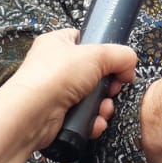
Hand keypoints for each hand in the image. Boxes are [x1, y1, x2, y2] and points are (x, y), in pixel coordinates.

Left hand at [3, 29, 137, 147]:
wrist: (31, 115)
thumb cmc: (53, 77)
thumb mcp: (97, 54)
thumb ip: (122, 56)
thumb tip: (129, 68)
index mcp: (57, 43)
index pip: (85, 40)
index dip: (104, 50)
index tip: (116, 62)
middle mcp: (55, 67)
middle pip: (94, 73)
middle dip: (108, 85)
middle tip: (112, 88)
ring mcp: (56, 92)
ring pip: (92, 97)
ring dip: (103, 105)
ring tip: (103, 108)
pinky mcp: (58, 115)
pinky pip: (84, 116)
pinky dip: (93, 121)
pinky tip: (94, 122)